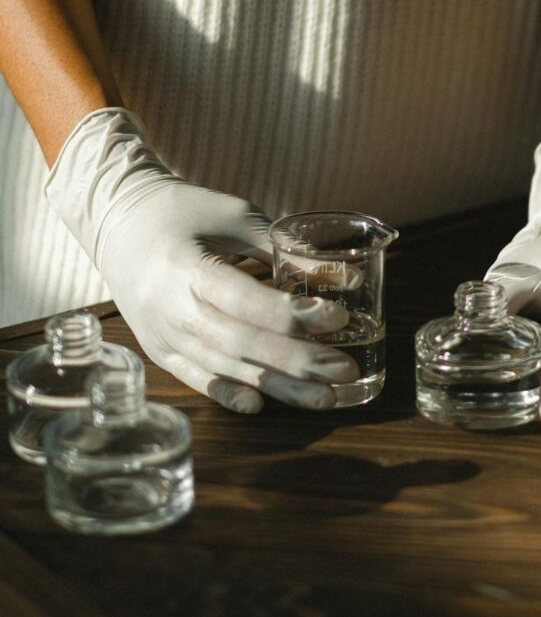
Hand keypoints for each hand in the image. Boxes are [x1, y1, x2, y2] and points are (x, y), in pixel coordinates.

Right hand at [45, 108, 357, 411]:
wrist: (118, 222)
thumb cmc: (184, 211)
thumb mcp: (235, 216)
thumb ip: (285, 249)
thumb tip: (346, 279)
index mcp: (188, 267)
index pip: (246, 300)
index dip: (293, 314)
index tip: (337, 317)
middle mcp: (172, 308)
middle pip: (241, 343)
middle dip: (297, 361)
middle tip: (343, 369)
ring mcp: (162, 336)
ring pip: (225, 369)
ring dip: (278, 386)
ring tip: (324, 396)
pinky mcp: (160, 352)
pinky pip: (197, 381)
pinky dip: (229, 395)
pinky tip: (262, 406)